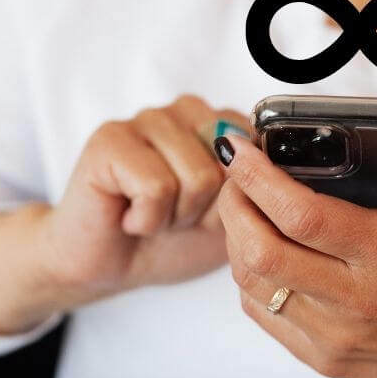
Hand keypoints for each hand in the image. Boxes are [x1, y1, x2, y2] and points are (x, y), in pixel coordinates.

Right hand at [0, 94, 247, 333]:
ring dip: (176, 216)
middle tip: (175, 216)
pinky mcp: (109, 139)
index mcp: (219, 122)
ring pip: (197, 177)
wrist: (109, 267)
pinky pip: (156, 186)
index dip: (237, 199)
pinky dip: (147, 219)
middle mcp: (184, 110)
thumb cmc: (170, 239)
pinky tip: (129, 217)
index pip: (259, 152)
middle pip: (231, 167)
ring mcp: (146, 118)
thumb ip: (257, 189)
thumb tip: (267, 166)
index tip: (208, 211)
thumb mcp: (232, 219)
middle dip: (208, 209)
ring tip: (152, 215)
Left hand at [216, 109, 376, 377]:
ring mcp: (338, 336)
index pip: (303, 215)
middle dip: (233, 203)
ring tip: (242, 205)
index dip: (258, 178)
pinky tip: (259, 251)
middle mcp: (360, 299)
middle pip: (260, 251)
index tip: (240, 147)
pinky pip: (264, 317)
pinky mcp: (327, 360)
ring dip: (235, 239)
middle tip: (235, 172)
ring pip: (253, 285)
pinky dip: (249, 279)